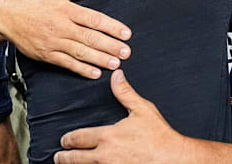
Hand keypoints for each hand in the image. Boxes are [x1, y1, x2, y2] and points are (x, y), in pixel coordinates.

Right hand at [0, 0, 131, 78]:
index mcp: (66, 9)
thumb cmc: (36, 1)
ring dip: (99, 59)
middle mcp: (61, 26)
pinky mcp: (46, 54)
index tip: (126, 34)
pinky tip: (95, 73)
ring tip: (116, 64)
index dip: (112, 27)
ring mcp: (53, 42)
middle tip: (126, 53)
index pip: (94, 18)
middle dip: (110, 46)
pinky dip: (81, 69)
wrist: (7, 16)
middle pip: (90, 37)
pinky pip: (67, 63)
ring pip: (80, 52)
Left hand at [54, 70, 184, 163]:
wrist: (173, 159)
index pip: (78, 138)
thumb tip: (116, 75)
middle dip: (64, 157)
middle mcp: (104, 156)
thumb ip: (125, 93)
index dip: (68, 140)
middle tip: (58, 157)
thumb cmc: (159, 136)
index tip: (64, 140)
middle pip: (75, 159)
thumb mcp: (142, 110)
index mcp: (108, 136)